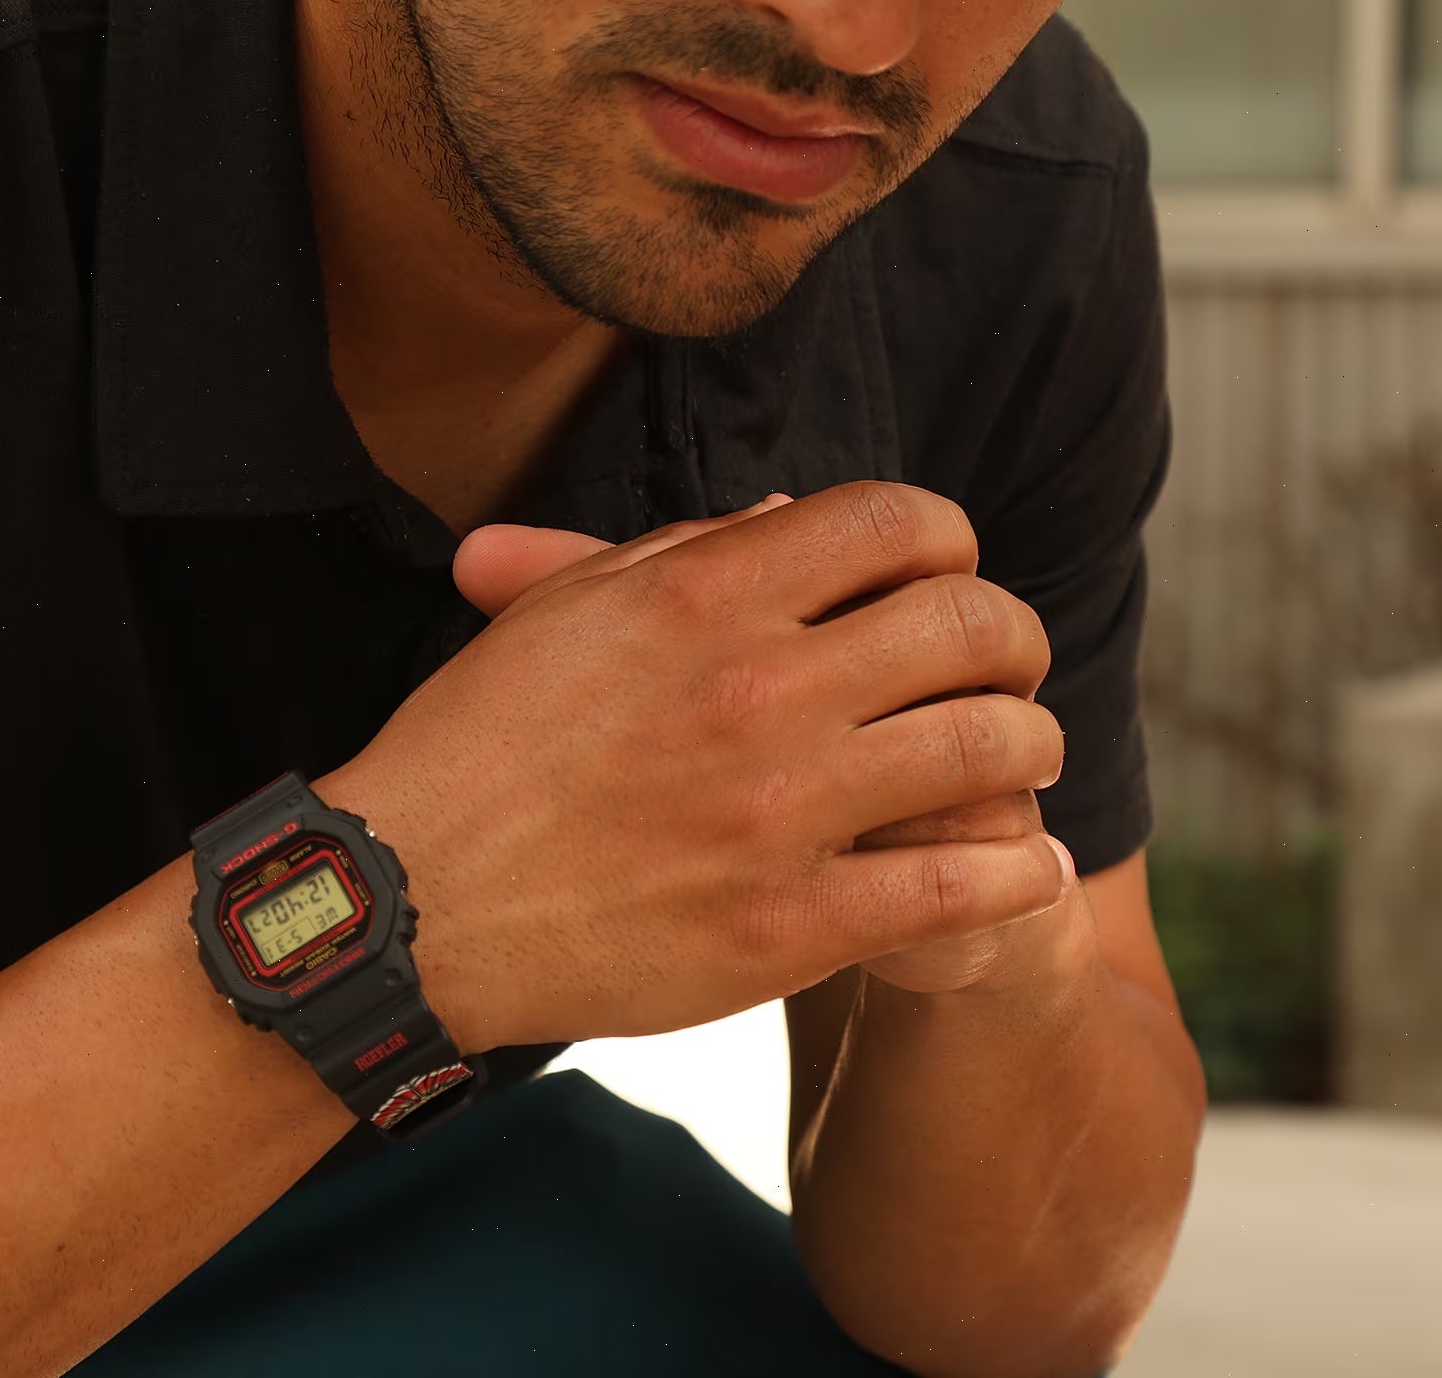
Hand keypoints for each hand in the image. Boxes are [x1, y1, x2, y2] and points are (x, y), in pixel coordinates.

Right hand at [317, 482, 1073, 1052]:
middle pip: (969, 624)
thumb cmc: (480, 743)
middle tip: (1004, 661)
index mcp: (702, 597)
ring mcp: (778, 811)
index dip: (946, 538)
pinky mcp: (787, 927)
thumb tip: (793, 514)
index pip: (895, 521)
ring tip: (1019, 751)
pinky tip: (1025, 862)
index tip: (944, 571)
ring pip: (991, 746)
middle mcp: (756, 688)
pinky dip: (1018, 869)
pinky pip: (959, 886)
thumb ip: (685, 552)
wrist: (411, 905)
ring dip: (1030, 741)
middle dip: (1011, 633)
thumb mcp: (567, 614)